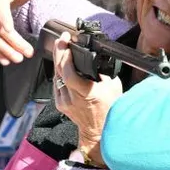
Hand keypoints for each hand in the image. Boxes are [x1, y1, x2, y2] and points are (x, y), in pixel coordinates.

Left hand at [52, 33, 122, 165]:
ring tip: (61, 47)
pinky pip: (56, 83)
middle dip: (59, 51)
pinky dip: (58, 72)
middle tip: (62, 38)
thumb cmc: (108, 110)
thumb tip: (96, 59)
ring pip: (56, 76)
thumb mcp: (113, 88)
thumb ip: (104, 73)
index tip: (68, 44)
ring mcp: (64, 101)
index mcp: (87, 93)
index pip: (69, 74)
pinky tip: (62, 64)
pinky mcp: (60, 103)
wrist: (99, 131)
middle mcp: (72, 97)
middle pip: (59, 70)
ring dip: (58, 60)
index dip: (65, 58)